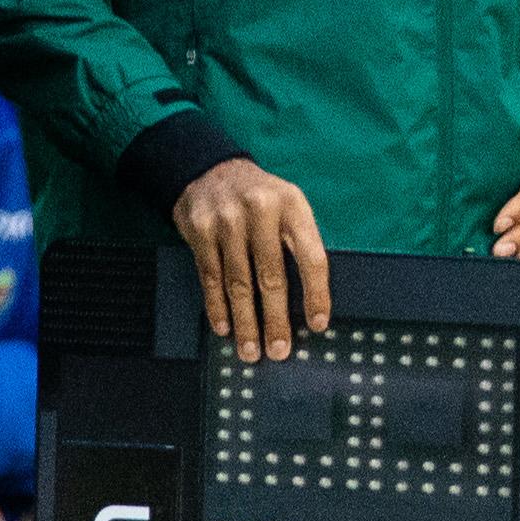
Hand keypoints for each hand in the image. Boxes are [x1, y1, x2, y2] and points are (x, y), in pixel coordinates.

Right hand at [171, 156, 330, 362]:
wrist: (211, 170)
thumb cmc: (260, 199)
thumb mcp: (288, 205)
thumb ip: (298, 242)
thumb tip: (309, 300)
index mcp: (292, 205)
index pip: (310, 256)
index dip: (316, 294)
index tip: (318, 324)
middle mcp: (260, 211)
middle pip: (271, 276)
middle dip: (276, 319)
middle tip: (279, 350)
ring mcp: (227, 220)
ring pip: (238, 282)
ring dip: (245, 322)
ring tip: (250, 350)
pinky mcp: (201, 230)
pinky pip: (211, 277)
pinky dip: (217, 306)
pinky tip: (224, 327)